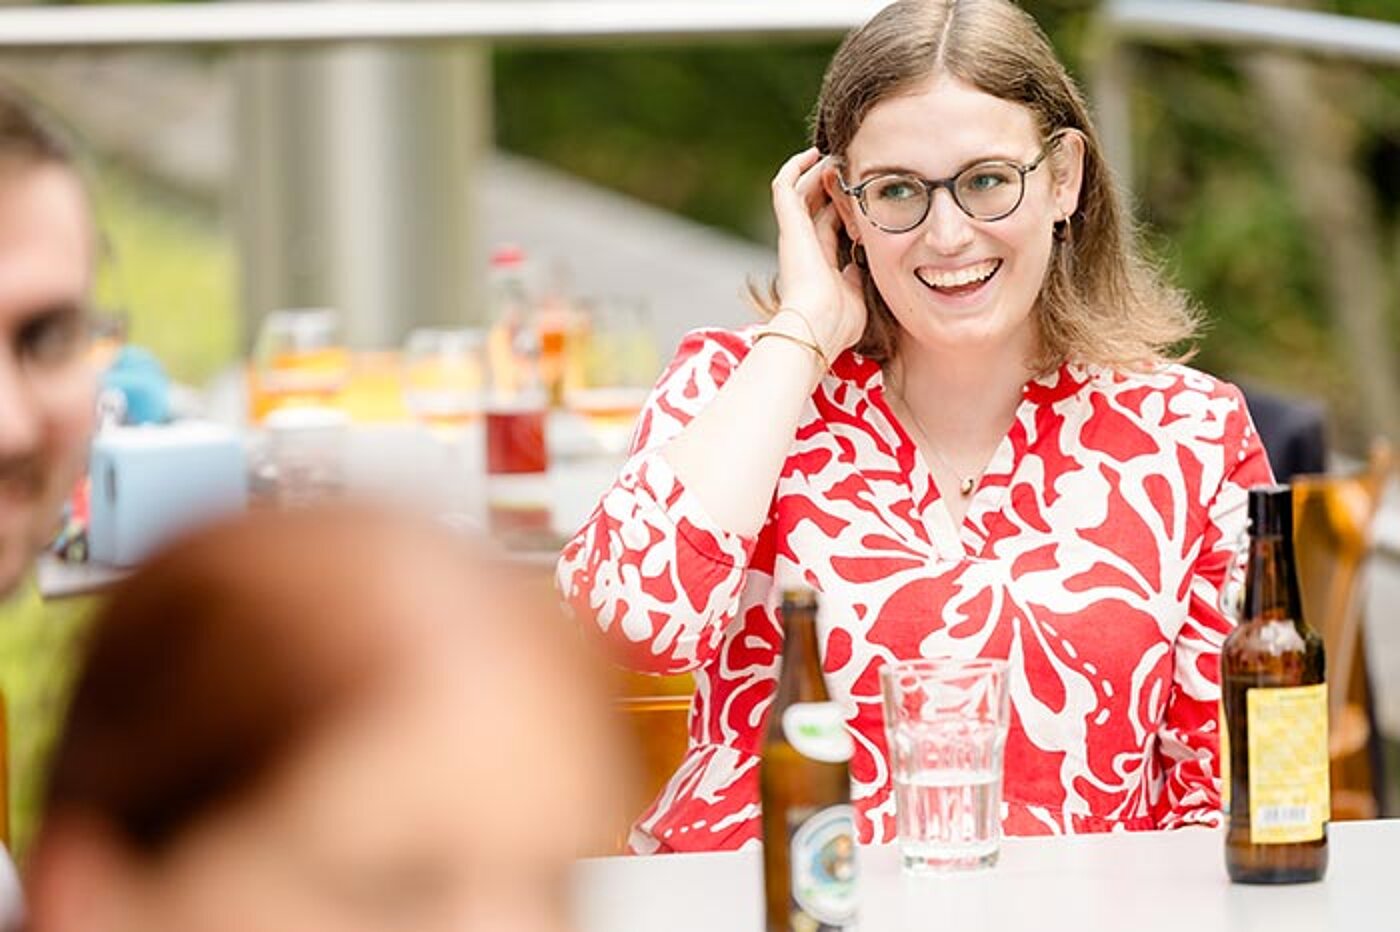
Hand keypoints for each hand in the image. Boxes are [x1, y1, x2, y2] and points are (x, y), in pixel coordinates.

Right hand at [770, 147, 868, 358]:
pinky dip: (795, 167)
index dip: (843, 208)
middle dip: (830, 185)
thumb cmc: (838, 322)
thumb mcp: (857, 296)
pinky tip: (813, 153)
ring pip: (800, 191)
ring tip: (834, 155)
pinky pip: (784, 186)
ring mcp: (794, 234)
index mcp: (820, 262)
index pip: (830, 226)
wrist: (818, 325)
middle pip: (815, 205)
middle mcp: (804, 245)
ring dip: (816, 172)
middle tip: (850, 166)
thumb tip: (862, 263)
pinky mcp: (788, 225)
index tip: (861, 193)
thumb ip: (858, 277)